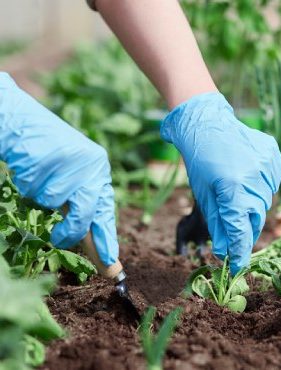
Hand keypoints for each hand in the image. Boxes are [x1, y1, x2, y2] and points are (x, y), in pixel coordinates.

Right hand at [0, 72, 117, 265]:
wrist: (19, 120)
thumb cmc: (44, 154)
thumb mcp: (70, 177)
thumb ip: (79, 203)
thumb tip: (87, 240)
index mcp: (99, 170)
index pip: (105, 210)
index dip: (106, 238)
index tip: (111, 263)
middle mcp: (93, 164)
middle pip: (86, 211)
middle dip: (70, 230)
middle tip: (59, 239)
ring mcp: (72, 160)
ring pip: (54, 201)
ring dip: (40, 196)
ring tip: (38, 176)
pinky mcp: (50, 156)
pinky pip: (35, 189)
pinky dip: (27, 184)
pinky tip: (29, 165)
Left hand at [161, 92, 280, 274]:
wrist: (207, 123)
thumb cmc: (200, 161)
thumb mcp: (204, 195)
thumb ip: (218, 224)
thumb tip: (226, 251)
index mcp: (232, 188)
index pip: (241, 230)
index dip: (240, 251)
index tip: (238, 266)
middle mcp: (253, 178)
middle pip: (256, 218)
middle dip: (245, 229)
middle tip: (236, 234)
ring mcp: (267, 165)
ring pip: (265, 201)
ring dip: (253, 206)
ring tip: (238, 193)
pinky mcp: (274, 156)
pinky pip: (272, 183)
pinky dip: (261, 187)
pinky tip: (247, 177)